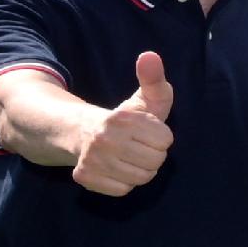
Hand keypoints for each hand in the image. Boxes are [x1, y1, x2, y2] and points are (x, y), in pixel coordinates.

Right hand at [74, 51, 176, 195]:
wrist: (82, 132)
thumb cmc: (124, 118)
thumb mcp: (142, 97)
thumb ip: (153, 79)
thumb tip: (149, 56)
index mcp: (122, 119)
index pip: (165, 141)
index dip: (161, 137)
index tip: (148, 132)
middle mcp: (104, 139)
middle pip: (155, 162)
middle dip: (153, 155)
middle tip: (139, 146)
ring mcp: (92, 160)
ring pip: (141, 178)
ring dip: (140, 170)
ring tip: (129, 157)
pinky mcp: (85, 177)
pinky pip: (123, 190)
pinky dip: (124, 182)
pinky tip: (116, 168)